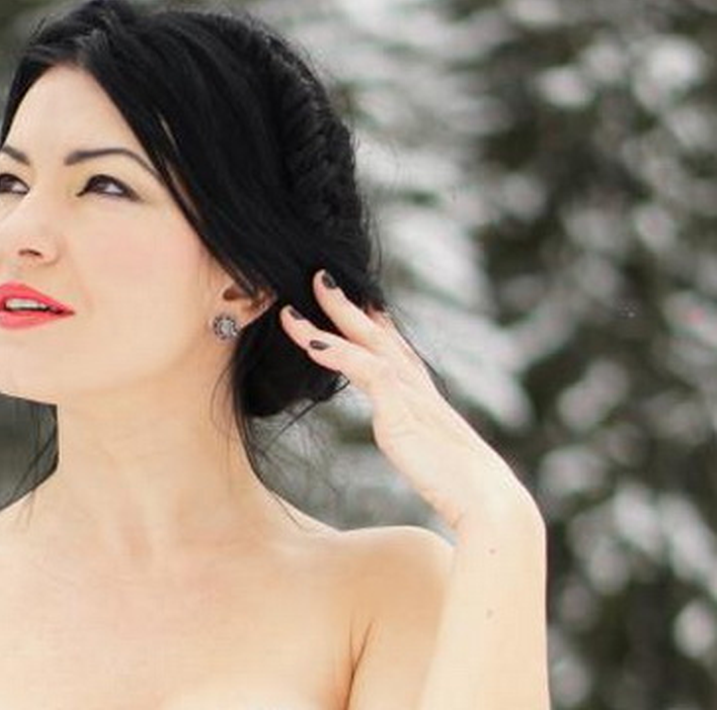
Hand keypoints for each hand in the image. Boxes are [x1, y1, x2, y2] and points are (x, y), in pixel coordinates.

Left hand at [280, 270, 537, 533]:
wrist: (487, 501)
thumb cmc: (461, 489)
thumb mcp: (428, 454)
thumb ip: (414, 435)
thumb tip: (409, 437)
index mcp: (423, 397)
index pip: (395, 348)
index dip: (372, 322)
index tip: (354, 302)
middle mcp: (417, 387)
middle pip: (378, 332)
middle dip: (347, 305)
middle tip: (321, 279)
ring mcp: (410, 394)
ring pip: (366, 342)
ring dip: (330, 320)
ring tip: (293, 306)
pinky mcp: (402, 409)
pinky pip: (365, 369)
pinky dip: (337, 353)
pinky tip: (310, 343)